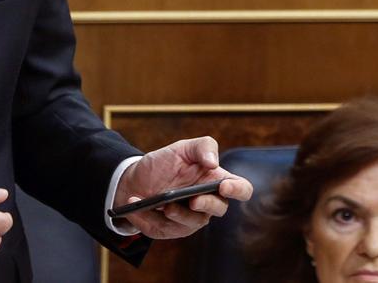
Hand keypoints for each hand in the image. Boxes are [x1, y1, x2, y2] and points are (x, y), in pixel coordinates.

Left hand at [113, 137, 252, 238]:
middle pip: (220, 209)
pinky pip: (164, 229)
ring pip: (193, 223)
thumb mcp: (182, 148)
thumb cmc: (165, 163)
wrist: (136, 179)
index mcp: (216, 181)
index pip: (241, 189)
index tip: (224, 186)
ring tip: (161, 204)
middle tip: (193, 200)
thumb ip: (203, 146)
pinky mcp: (172, 229)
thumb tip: (213, 162)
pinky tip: (136, 204)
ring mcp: (191, 219)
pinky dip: (149, 217)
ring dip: (177, 214)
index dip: (238, 190)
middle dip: (206, 205)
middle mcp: (208, 203)